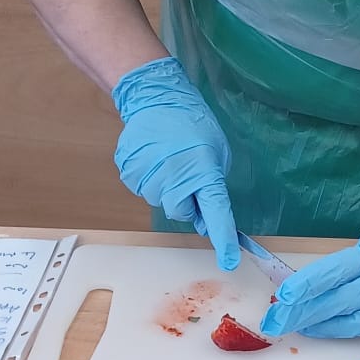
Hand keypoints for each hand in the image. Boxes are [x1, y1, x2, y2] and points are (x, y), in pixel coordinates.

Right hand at [112, 58, 238, 271]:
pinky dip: (151, 179)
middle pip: (181, 212)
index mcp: (203, 172)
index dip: (223, 238)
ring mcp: (148, 178)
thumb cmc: (193, 123)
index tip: (229, 261)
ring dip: (168, 187)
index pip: (216, 213)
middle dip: (187, 201)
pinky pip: (144, 189)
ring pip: (161, 200)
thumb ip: (212, 183)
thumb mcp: (215, 151)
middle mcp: (174, 179)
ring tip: (168, 158)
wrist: (155, 98)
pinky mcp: (129, 174)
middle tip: (188, 174)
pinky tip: (154, 157)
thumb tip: (205, 215)